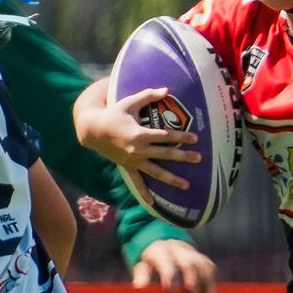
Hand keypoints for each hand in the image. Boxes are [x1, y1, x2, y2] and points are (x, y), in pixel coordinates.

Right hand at [77, 86, 200, 189]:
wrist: (93, 130)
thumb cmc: (113, 113)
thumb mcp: (130, 102)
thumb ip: (149, 95)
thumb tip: (167, 89)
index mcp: (140, 133)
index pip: (166, 136)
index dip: (181, 137)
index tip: (195, 139)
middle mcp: (139, 149)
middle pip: (165, 154)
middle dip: (183, 156)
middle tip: (199, 158)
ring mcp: (134, 160)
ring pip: (156, 172)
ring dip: (172, 178)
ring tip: (187, 185)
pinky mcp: (128, 167)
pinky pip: (137, 182)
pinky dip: (144, 193)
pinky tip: (153, 203)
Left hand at [131, 239, 217, 292]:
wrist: (161, 242)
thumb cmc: (150, 261)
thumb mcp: (142, 266)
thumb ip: (141, 276)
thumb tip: (139, 288)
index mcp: (159, 250)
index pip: (165, 261)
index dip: (168, 275)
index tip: (169, 291)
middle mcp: (176, 248)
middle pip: (188, 261)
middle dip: (192, 278)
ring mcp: (190, 251)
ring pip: (202, 263)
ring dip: (205, 281)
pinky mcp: (199, 256)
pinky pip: (209, 266)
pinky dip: (211, 280)